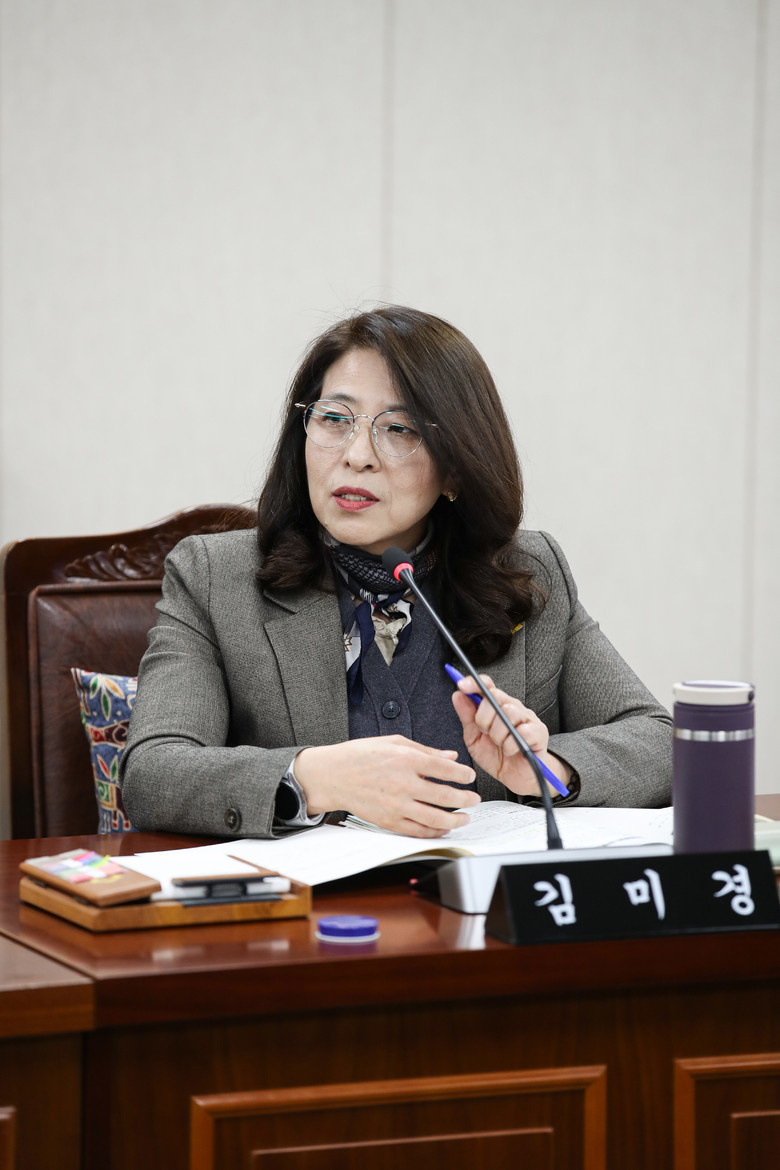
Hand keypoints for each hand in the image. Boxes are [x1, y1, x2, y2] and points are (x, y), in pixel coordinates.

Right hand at [294, 735, 479, 837]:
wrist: (333, 775)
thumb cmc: (361, 755)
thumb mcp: (394, 742)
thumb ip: (425, 750)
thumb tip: (450, 756)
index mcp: (405, 760)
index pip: (444, 769)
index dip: (462, 774)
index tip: (469, 776)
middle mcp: (403, 784)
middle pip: (445, 796)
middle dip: (466, 799)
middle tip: (475, 799)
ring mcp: (396, 806)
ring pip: (435, 818)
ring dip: (455, 820)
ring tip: (465, 818)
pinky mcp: (389, 821)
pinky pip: (417, 831)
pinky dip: (434, 831)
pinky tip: (443, 828)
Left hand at [452, 674, 570, 798]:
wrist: (517, 778)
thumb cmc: (497, 757)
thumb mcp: (474, 738)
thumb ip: (467, 717)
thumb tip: (457, 695)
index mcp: (496, 707)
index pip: (487, 686)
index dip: (474, 683)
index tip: (462, 685)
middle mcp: (512, 708)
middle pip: (496, 696)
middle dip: (484, 717)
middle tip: (485, 732)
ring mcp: (527, 718)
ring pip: (509, 713)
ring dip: (498, 733)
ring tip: (499, 744)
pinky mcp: (539, 732)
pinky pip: (523, 731)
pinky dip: (511, 745)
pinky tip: (510, 750)